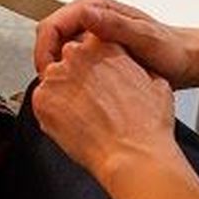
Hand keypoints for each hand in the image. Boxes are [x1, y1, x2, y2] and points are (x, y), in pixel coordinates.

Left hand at [32, 33, 175, 183]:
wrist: (132, 155)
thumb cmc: (146, 125)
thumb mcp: (157, 83)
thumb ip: (139, 68)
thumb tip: (135, 71)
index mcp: (103, 44)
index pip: (87, 42)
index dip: (93, 63)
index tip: (98, 77)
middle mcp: (76, 55)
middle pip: (68, 59)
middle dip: (77, 76)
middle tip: (92, 99)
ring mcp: (56, 76)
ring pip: (54, 80)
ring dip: (64, 93)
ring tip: (84, 115)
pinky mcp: (41, 99)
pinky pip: (42, 101)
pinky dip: (54, 112)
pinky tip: (74, 124)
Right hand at [34, 0, 198, 87]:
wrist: (185, 60)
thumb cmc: (171, 51)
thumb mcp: (144, 37)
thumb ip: (114, 24)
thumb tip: (86, 14)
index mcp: (94, 6)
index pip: (51, 25)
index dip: (44, 52)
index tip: (49, 75)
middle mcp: (90, 14)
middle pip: (50, 36)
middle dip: (48, 62)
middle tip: (55, 86)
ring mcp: (90, 29)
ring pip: (57, 48)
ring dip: (58, 68)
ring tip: (67, 88)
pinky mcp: (93, 45)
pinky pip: (69, 57)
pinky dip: (69, 72)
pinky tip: (79, 86)